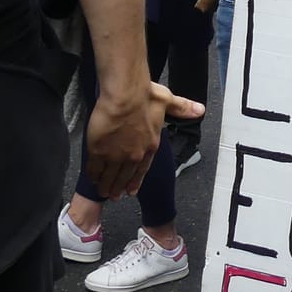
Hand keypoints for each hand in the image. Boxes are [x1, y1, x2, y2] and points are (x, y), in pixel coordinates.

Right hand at [86, 82, 204, 198]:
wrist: (125, 96)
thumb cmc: (144, 97)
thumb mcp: (167, 102)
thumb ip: (182, 108)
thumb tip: (199, 111)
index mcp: (150, 145)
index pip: (142, 169)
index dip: (135, 181)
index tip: (131, 190)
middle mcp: (134, 154)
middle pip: (124, 177)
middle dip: (118, 188)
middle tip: (114, 196)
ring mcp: (116, 155)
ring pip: (110, 176)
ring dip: (106, 185)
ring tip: (102, 191)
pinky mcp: (99, 151)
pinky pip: (95, 168)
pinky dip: (93, 175)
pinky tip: (92, 178)